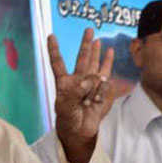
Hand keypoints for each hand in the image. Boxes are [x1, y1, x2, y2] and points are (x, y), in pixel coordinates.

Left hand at [48, 28, 115, 162]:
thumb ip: (75, 92)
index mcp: (64, 83)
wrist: (80, 132)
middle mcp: (78, 81)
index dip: (55, 50)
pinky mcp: (104, 91)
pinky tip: (110, 54)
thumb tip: (90, 80)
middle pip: (82, 60)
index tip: (51, 36)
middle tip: (88, 30)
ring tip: (99, 41)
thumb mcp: (65, 107)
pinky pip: (107, 80)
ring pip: (96, 66)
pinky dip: (107, 72)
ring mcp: (92, 85)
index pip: (58, 64)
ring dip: (98, 53)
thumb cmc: (67, 120)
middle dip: (85, 45)